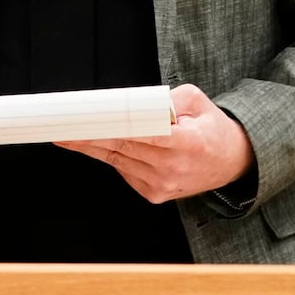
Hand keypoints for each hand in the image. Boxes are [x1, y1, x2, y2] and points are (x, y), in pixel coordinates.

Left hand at [54, 84, 253, 203]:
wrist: (232, 163)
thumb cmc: (212, 129)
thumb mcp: (197, 101)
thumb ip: (167, 100)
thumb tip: (138, 103)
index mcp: (186, 143)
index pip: (139, 134)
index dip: (108, 128)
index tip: (85, 122)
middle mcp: (172, 168)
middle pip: (121, 148)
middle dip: (89, 137)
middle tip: (62, 127)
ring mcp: (161, 185)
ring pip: (117, 160)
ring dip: (91, 147)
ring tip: (67, 134)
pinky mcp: (154, 194)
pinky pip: (124, 170)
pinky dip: (111, 156)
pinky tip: (94, 145)